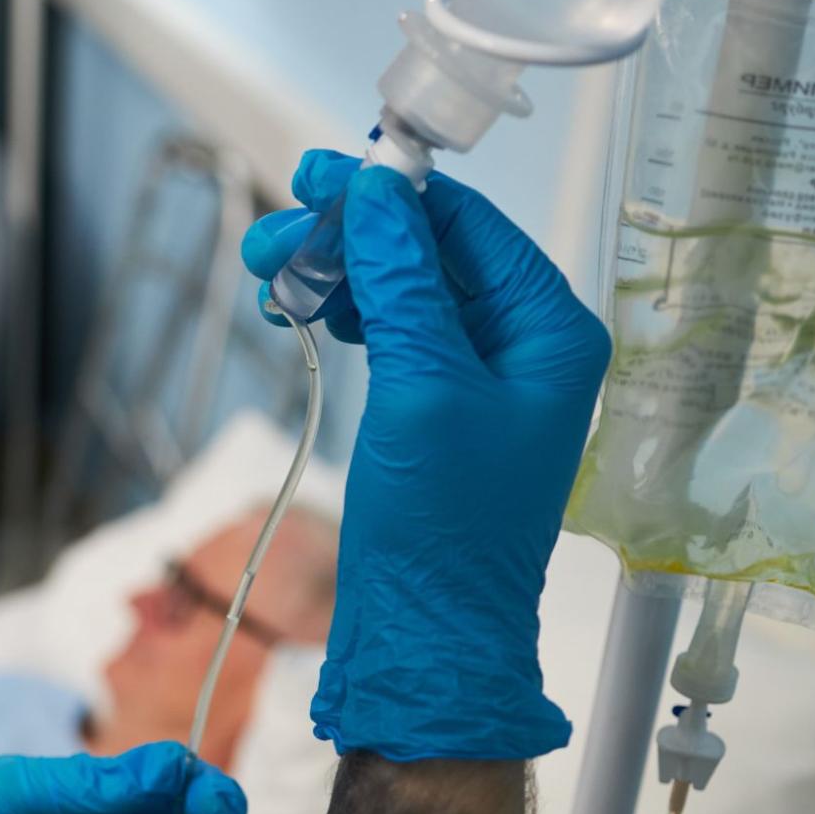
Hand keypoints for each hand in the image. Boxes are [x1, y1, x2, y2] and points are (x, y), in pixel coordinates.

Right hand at [241, 152, 610, 760]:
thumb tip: (377, 194)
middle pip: (429, 252)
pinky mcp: (432, 410)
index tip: (318, 177)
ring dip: (334, 272)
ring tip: (266, 272)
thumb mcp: (422, 387)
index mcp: (548, 331)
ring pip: (399, 290)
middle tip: (275, 232)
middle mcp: (520, 346)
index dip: (393, 194)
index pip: (470, 226)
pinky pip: (388, 334)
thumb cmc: (442, 527)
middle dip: (350, 235)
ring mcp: (475, 379)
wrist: (424, 637)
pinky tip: (295, 311)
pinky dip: (341, 315)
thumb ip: (403, 281)